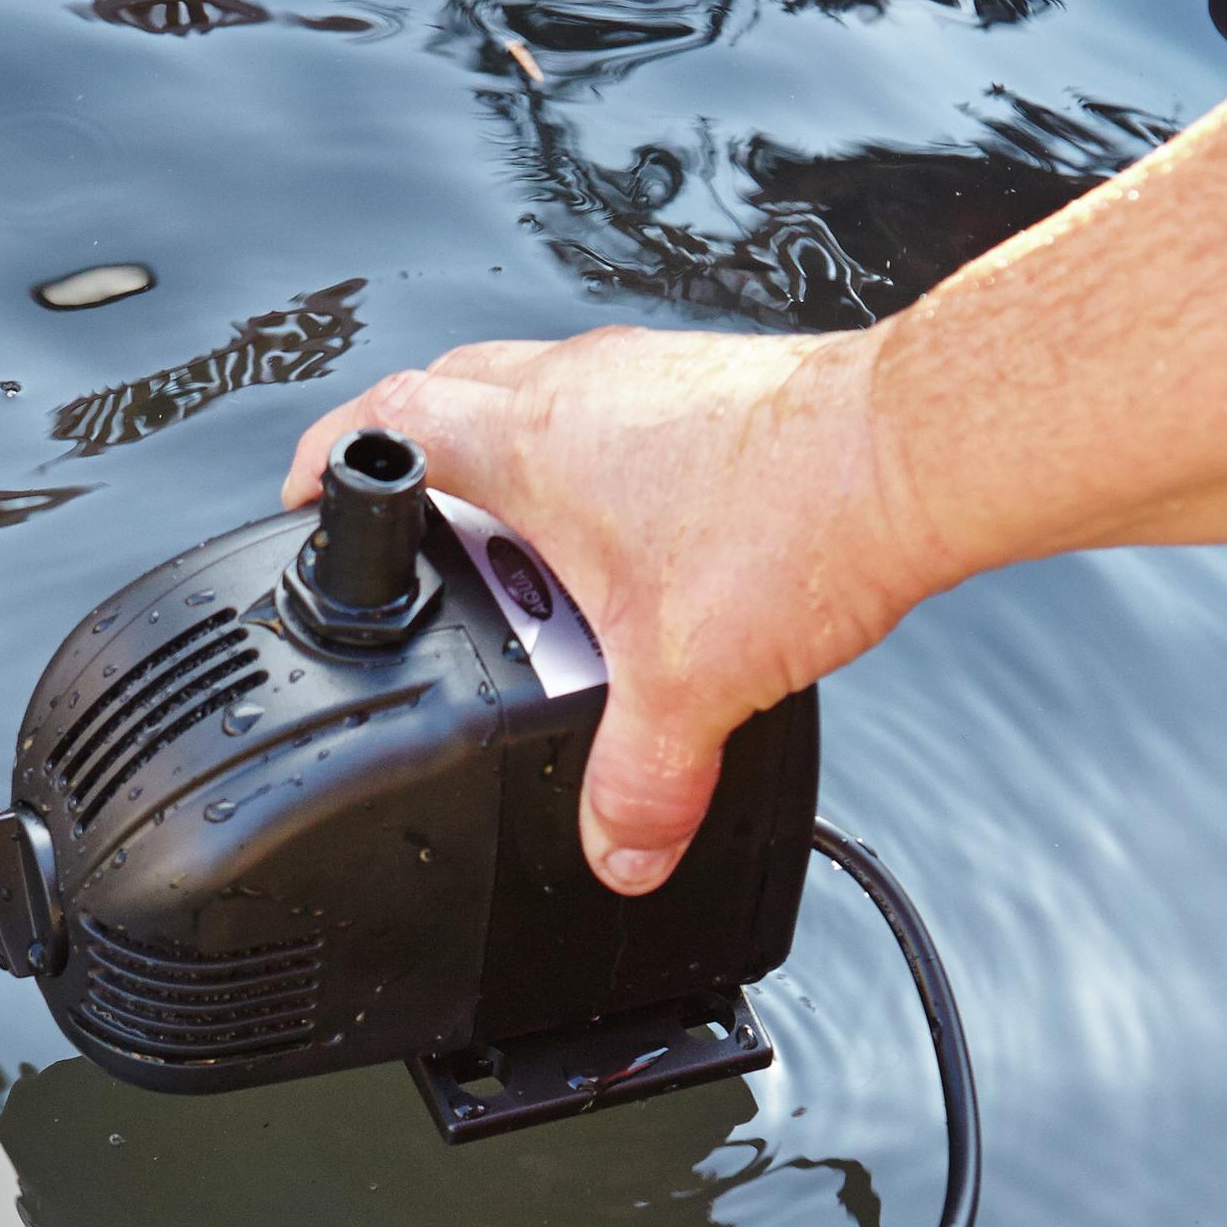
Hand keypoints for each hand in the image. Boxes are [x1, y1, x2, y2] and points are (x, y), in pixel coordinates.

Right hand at [284, 324, 929, 894]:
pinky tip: (650, 543)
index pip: (387, 419)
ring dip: (522, 464)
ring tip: (539, 562)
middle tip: (418, 533)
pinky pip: (628, 414)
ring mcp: (654, 376)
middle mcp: (584, 387)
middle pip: (452, 391)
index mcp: (532, 439)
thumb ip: (636, 784)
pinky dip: (611, 468)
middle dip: (419, 461)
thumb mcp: (689, 684)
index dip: (331, 456)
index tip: (309, 495)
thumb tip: (615, 850)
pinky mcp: (721, 386)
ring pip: (545, 396)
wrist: (917, 454)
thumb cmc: (803, 516)